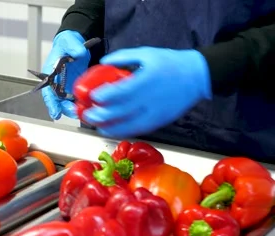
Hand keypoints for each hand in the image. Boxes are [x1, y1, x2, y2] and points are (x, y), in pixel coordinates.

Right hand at [42, 31, 89, 119]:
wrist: (74, 45)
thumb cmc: (67, 44)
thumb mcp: (68, 41)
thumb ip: (73, 46)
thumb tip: (79, 52)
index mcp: (50, 74)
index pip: (48, 91)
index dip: (51, 103)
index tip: (55, 112)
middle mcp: (56, 83)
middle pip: (57, 101)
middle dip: (64, 109)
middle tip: (73, 112)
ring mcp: (66, 86)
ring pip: (67, 102)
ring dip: (72, 109)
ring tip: (80, 113)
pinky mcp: (75, 87)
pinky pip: (76, 99)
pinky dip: (80, 105)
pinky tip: (86, 108)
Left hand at [84, 47, 211, 137]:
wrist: (197, 76)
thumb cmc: (170, 62)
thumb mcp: (146, 53)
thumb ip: (123, 56)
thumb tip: (103, 61)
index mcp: (146, 80)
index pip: (120, 92)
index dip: (104, 97)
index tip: (92, 97)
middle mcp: (150, 99)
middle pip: (120, 112)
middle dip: (100, 116)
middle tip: (87, 115)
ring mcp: (156, 113)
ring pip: (128, 126)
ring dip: (109, 127)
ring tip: (97, 126)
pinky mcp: (160, 121)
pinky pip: (138, 130)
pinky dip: (123, 131)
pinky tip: (112, 129)